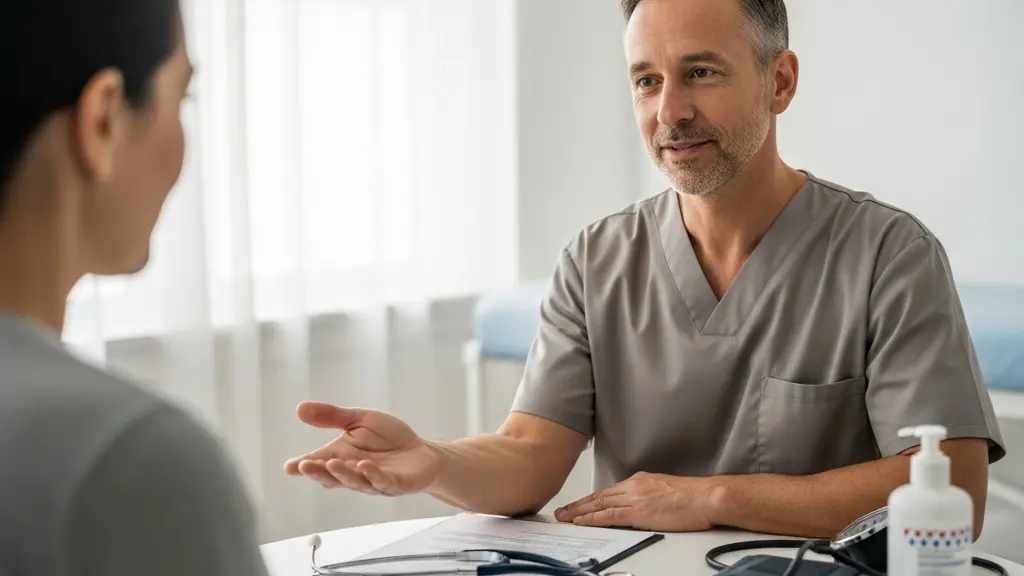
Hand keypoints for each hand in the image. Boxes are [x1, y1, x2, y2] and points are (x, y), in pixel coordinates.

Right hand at [284, 401, 439, 495]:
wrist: (421, 451)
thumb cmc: (388, 438)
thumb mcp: (359, 420)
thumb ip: (332, 417)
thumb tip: (299, 408)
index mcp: (341, 456)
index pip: (318, 462)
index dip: (303, 465)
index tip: (289, 467)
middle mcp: (353, 471)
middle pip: (332, 476)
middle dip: (318, 471)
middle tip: (304, 465)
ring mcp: (373, 481)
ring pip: (355, 481)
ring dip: (343, 473)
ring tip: (334, 463)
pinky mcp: (394, 484)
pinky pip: (382, 482)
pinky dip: (373, 475)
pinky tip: (365, 466)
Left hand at [554, 472, 718, 531]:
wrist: (706, 497)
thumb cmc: (694, 497)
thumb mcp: (665, 492)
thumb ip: (649, 496)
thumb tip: (642, 506)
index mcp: (640, 481)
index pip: (608, 491)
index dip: (590, 499)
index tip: (578, 505)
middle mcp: (634, 486)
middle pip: (599, 496)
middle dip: (578, 505)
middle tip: (561, 511)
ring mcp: (635, 498)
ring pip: (599, 505)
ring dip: (578, 512)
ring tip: (563, 517)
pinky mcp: (639, 511)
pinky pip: (609, 515)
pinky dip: (592, 518)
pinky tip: (580, 522)